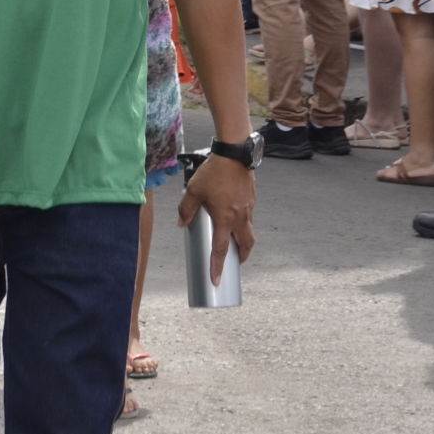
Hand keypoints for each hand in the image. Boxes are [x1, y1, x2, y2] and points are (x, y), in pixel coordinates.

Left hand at [177, 154, 255, 282]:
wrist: (235, 154)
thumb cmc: (214, 172)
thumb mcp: (194, 190)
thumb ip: (186, 209)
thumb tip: (181, 224)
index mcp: (225, 218)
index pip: (221, 249)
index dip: (218, 266)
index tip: (216, 280)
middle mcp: (240, 217)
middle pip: (246, 245)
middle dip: (242, 257)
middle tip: (236, 262)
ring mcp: (249, 208)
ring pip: (250, 231)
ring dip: (244, 240)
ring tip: (235, 241)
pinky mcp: (252, 199)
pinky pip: (250, 217)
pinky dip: (244, 223)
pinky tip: (235, 216)